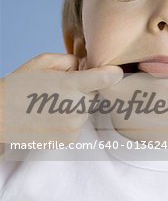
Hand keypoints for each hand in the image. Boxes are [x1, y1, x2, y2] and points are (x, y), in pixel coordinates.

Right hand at [0, 53, 122, 145]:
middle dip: (83, 91)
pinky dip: (69, 121)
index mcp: (71, 84)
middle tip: (60, 90)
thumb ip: (69, 61)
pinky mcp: (69, 139)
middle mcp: (76, 107)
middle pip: (94, 95)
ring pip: (86, 111)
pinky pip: (78, 126)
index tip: (114, 72)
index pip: (106, 79)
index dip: (112, 73)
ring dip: (76, 107)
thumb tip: (86, 66)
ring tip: (51, 105)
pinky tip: (51, 118)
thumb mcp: (42, 62)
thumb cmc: (20, 85)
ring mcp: (73, 126)